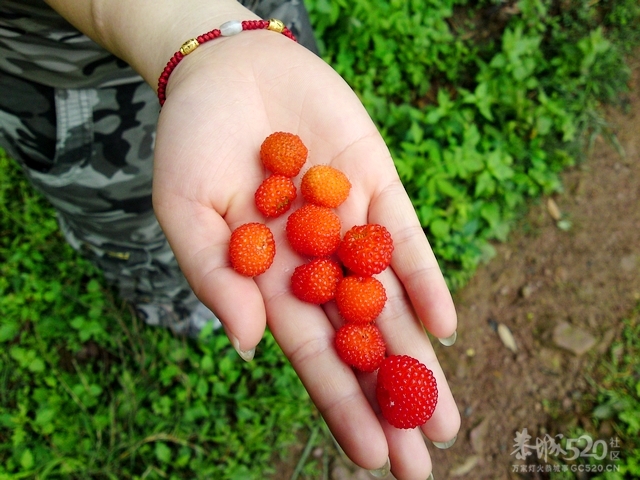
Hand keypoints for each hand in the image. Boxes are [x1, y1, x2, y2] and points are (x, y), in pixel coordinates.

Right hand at [152, 30, 459, 478]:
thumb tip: (251, 347)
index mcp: (270, 281)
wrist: (228, 69)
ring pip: (392, 303)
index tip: (371, 456)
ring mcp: (351, 227)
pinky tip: (443, 326)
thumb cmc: (191, 142)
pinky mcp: (377, 185)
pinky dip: (423, 281)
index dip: (341, 405)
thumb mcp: (183, 210)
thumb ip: (214, 278)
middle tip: (426, 459)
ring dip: (419, 358)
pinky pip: (405, 241)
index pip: (312, 356)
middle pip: (361, 343)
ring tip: (446, 417)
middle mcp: (318, 264)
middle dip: (393, 400)